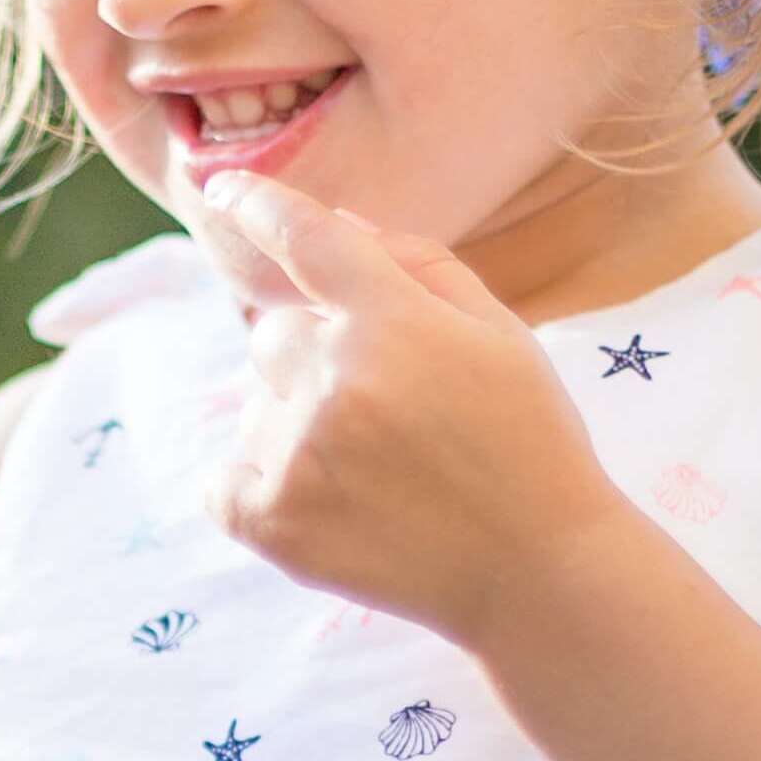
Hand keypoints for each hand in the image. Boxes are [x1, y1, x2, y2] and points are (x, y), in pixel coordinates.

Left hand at [191, 174, 632, 644]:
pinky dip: (258, 486)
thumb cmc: (527, 442)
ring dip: (295, 423)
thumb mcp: (502, 334)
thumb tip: (334, 221)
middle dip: (315, 356)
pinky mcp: (273, 522)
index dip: (259, 205)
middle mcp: (335, 381)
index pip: (307, 239)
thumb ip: (418, 265)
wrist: (538, 573)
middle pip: (274, 333)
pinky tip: (327, 502)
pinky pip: (224, 480)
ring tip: (376, 471)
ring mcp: (298, 454)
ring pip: (256, 406)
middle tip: (387, 409)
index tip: (222, 187)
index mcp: (396, 323)